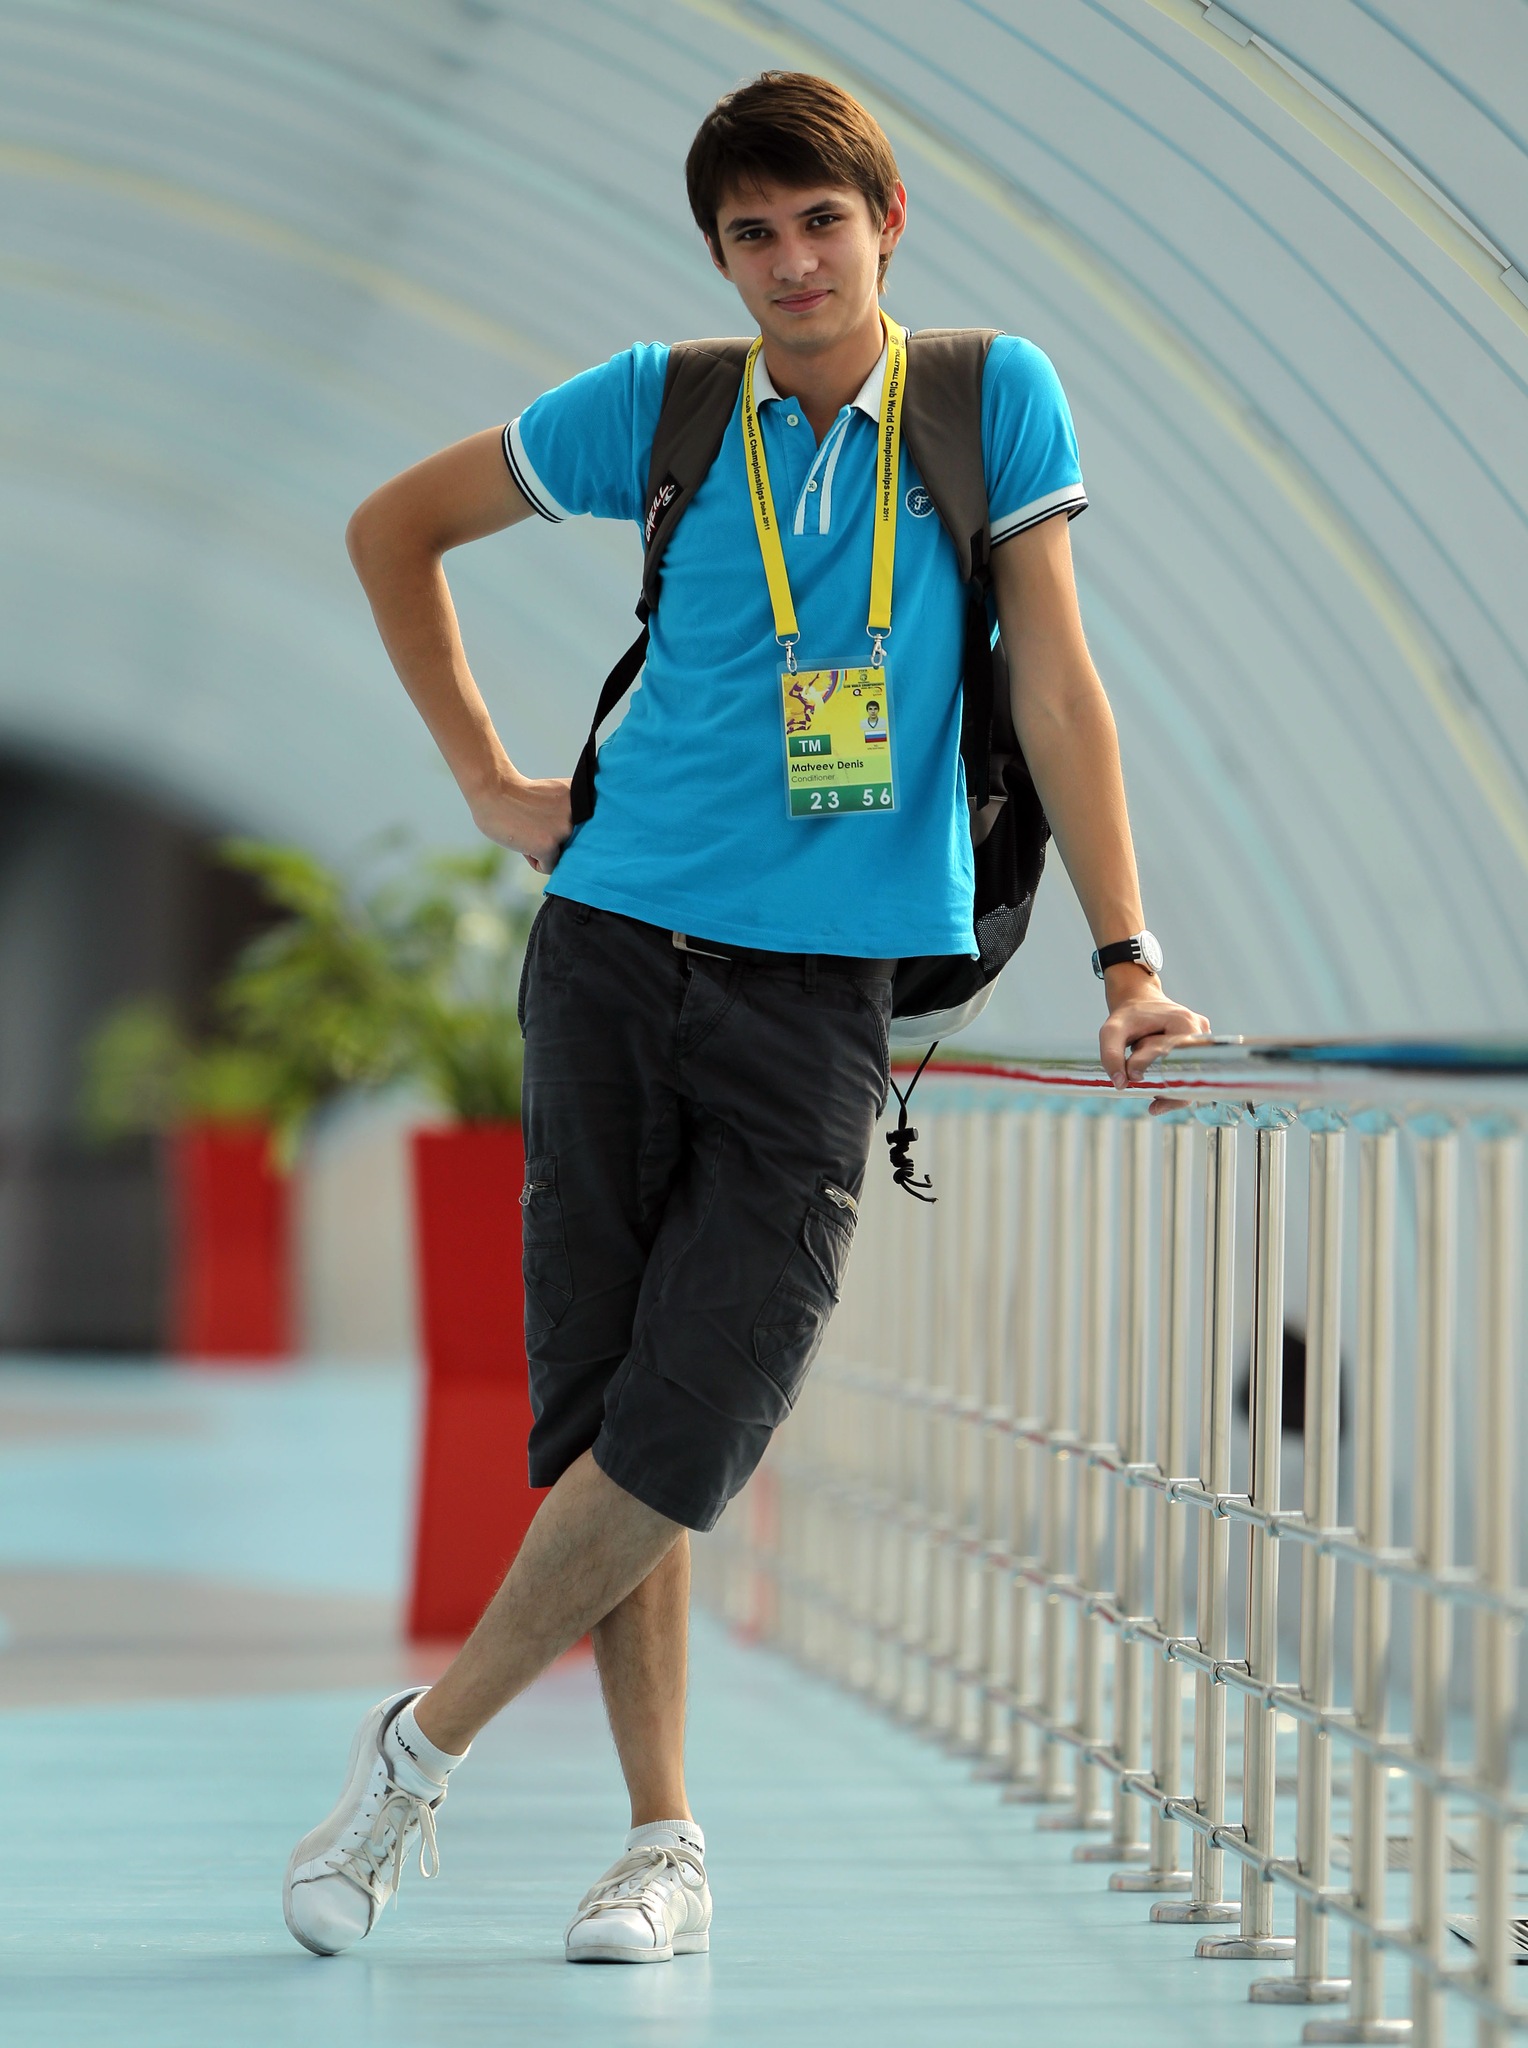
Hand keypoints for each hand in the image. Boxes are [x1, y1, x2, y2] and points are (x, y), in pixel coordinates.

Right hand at [470, 774, 572, 873]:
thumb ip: (569, 815)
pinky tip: (523, 841)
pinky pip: (548, 867)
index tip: (543, 817)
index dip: (558, 828)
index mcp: (582, 799)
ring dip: (542, 850)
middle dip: (550, 840)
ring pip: (559, 857)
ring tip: (526, 830)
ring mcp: (564, 830)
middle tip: (531, 823)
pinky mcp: (549, 845)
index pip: (582, 832)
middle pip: (571, 846)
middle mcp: (579, 814)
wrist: (492, 789)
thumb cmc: (517, 795)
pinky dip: (534, 860)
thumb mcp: (554, 798)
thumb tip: (574, 843)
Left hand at [1098, 975, 1210, 1089]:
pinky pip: (1190, 1074)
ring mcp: (1203, 1041)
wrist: (1137, 1001)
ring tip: (1149, 1087)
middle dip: (1169, 1087)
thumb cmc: (1125, 1016)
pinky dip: (1173, 1085)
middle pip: (1192, 1072)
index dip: (1164, 1076)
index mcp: (1184, 1022)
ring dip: (1169, 1084)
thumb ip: (1111, 1056)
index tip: (1141, 1081)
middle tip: (1149, 1098)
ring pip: (1192, 1077)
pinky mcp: (1198, 1051)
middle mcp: (1200, 1031)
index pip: (1180, 1058)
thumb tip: (1121, 1084)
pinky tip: (1156, 1093)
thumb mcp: (1111, 1031)